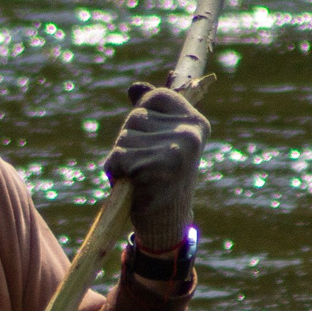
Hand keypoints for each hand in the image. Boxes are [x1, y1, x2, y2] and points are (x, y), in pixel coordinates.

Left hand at [103, 81, 207, 252]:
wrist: (166, 223)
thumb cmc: (162, 178)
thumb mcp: (162, 140)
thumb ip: (150, 112)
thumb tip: (134, 87)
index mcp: (196, 124)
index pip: (154, 97)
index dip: (143, 118)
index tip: (154, 142)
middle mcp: (189, 135)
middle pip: (135, 117)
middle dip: (130, 141)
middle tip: (147, 165)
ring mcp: (173, 151)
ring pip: (124, 137)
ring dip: (122, 157)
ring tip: (140, 176)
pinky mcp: (152, 168)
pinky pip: (117, 158)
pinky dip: (115, 171)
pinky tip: (132, 185)